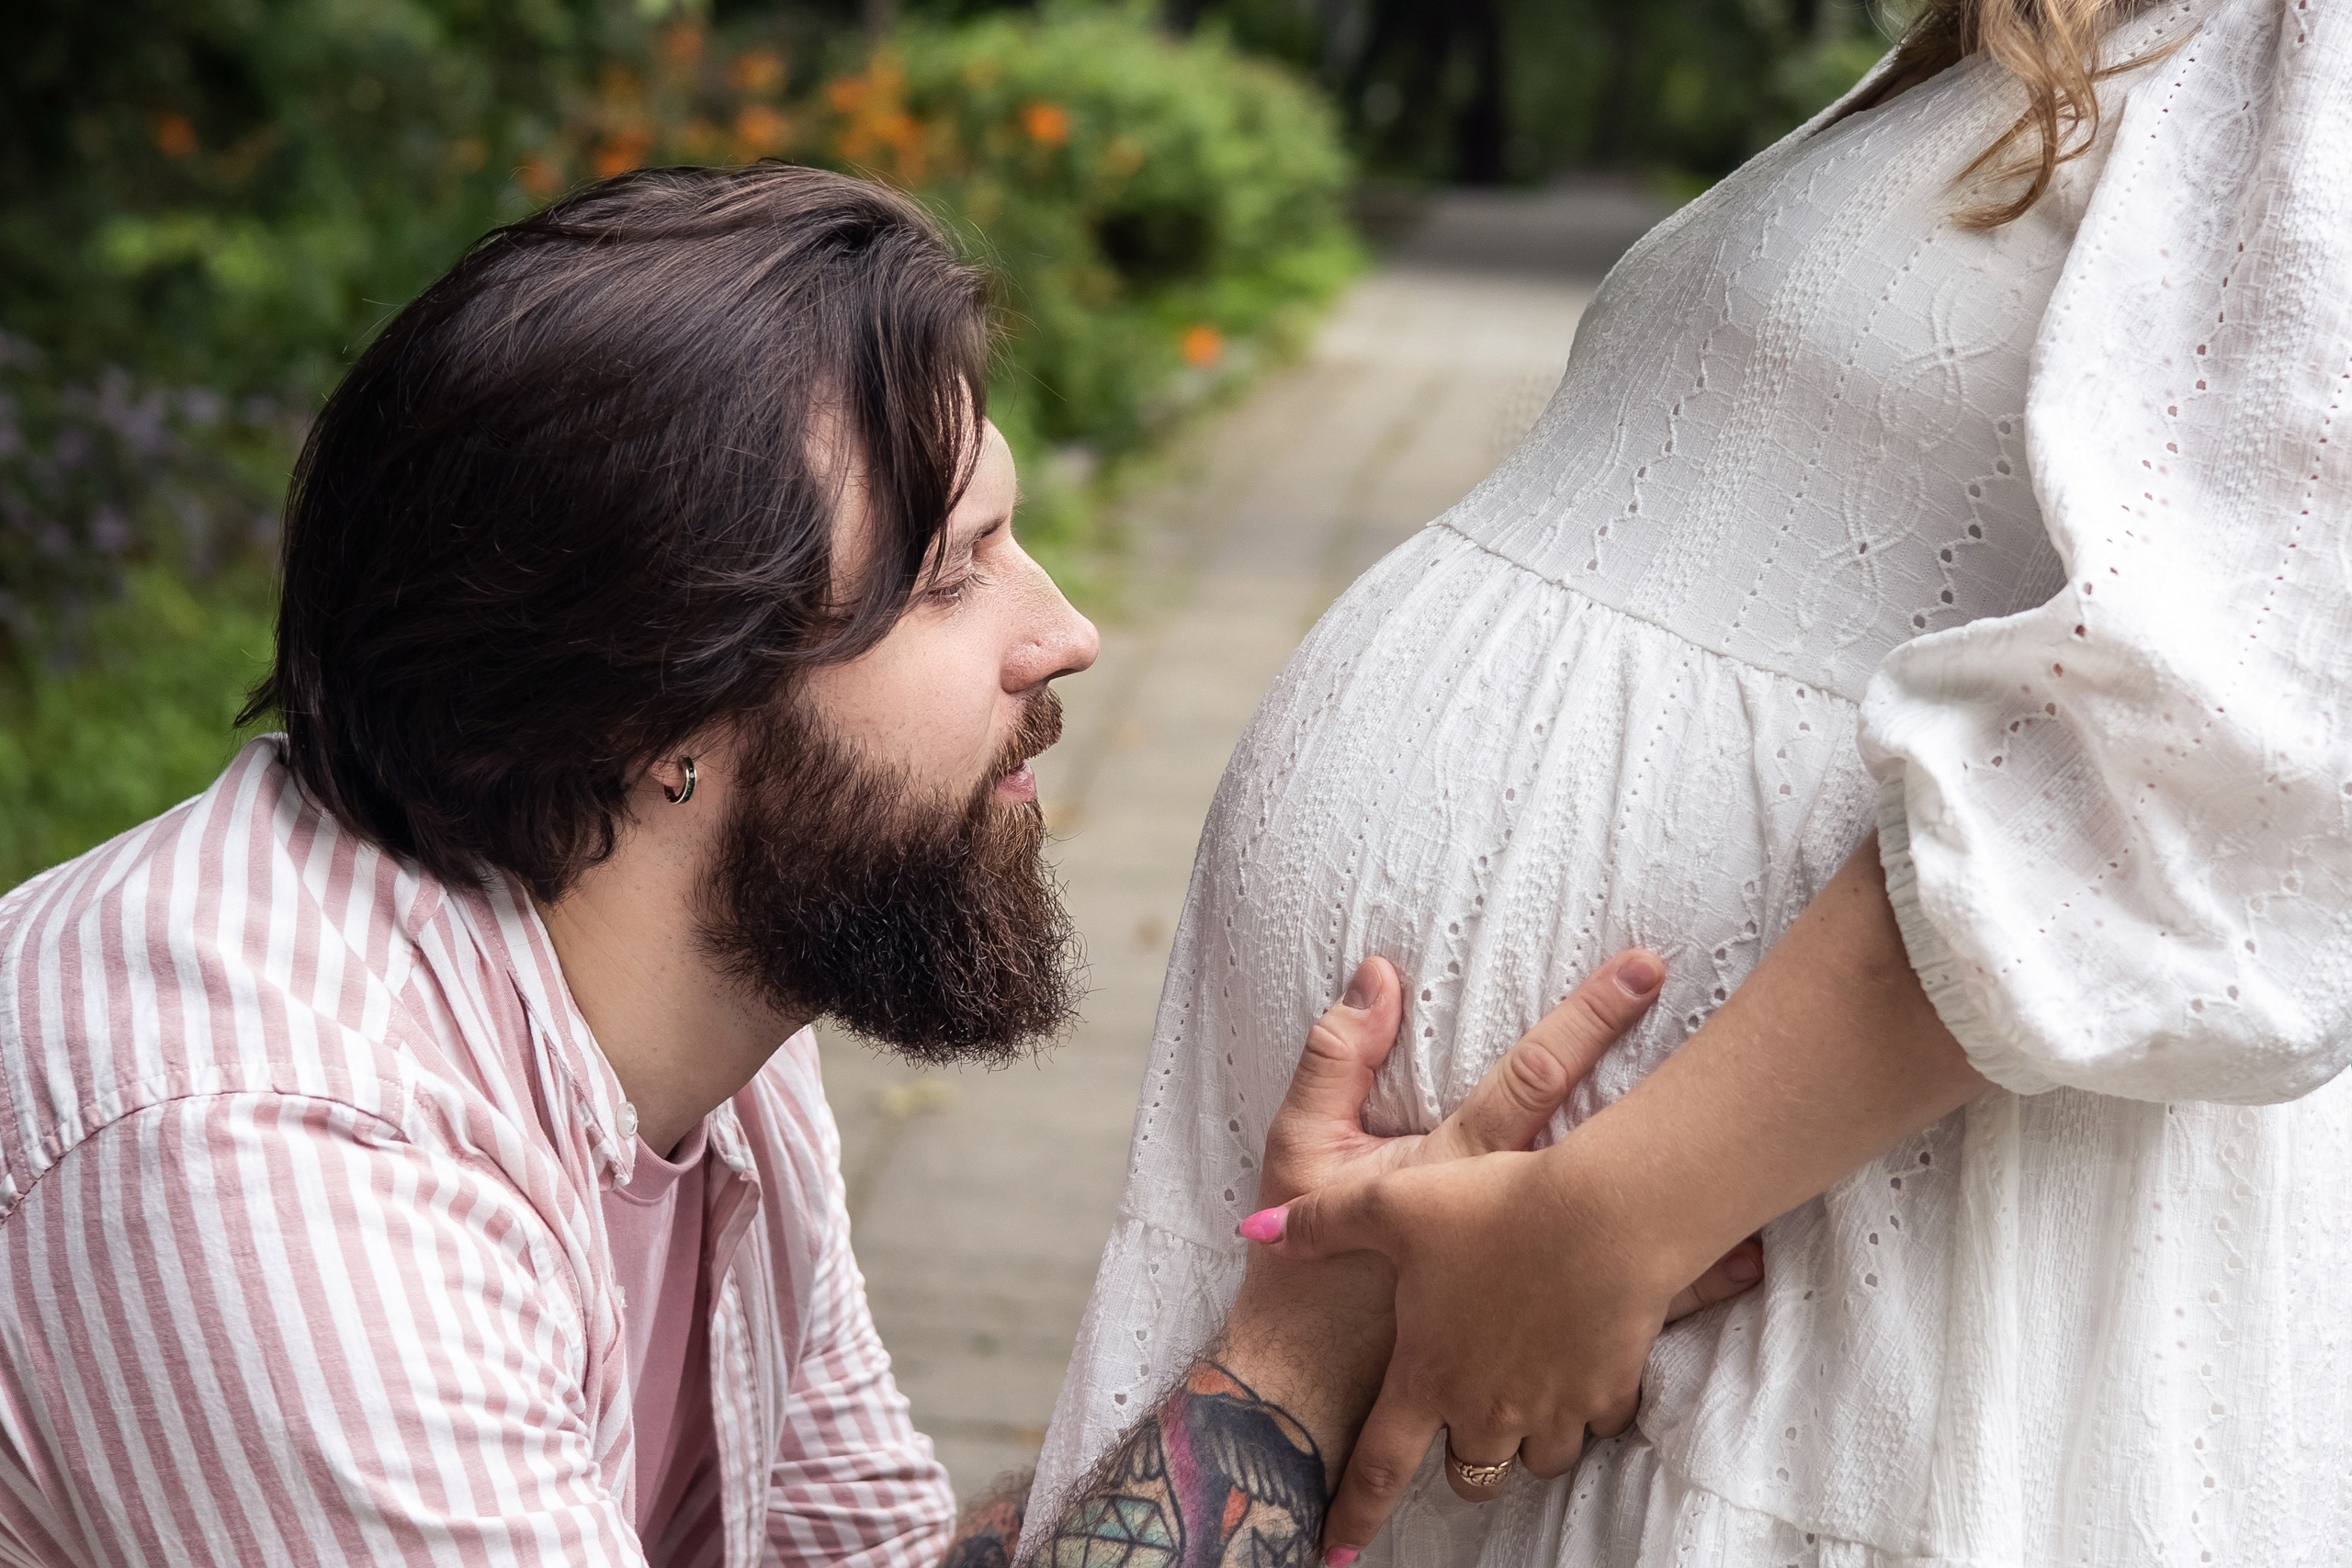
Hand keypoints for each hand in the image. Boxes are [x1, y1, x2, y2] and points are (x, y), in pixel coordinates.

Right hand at [1220, 951, 1763, 1495]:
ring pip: (1632, 1275)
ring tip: (1752, 1232)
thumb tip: (1375, 973)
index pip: (1533, 1072)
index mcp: (1449, 1168)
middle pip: (1608, 1165)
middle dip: (1681, 1142)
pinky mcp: (1538, 1375)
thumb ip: (1333, 1059)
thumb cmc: (1306, 1278)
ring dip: (1693, 1256)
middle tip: (1743, 1095)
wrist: (1300, 1393)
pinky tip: (1717, 1292)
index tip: (1645, 967)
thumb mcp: (1299, 1154)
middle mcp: (1504, 1238)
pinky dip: (1671, 1323)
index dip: (1590, 1014)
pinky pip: (1624, 1351)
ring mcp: (1530, 1306)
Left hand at [1252, 1083, 1764, 1558]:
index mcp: (1428, 1375)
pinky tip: (1581, 1364)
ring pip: (1536, 1461)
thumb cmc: (1491, 1208)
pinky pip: (1597, 1426)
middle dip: (1463, 1462)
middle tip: (1465, 1422)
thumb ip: (1323, 1223)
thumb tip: (1256, 1230)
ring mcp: (1552, 1407)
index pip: (1380, 1469)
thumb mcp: (1395, 1207)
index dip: (1353, 1517)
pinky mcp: (1609, 1392)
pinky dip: (1587, 1409)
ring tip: (1525, 1392)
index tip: (1333, 1553)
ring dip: (1526, 1440)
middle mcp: (1487, 1407)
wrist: (1604, 1212)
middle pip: (1470, 1475)